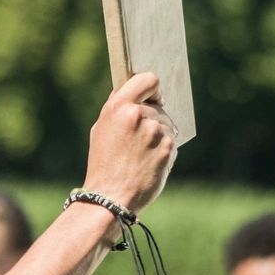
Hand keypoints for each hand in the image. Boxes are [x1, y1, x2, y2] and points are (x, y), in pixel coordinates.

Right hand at [83, 72, 177, 213]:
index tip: (154, 97)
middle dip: (153, 119)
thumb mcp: (102, 128)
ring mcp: (155, 131)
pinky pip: (172, 142)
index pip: (148, 79)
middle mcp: (137, 115)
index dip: (153, 88)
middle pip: (159, 106)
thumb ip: (119, 108)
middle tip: (140, 139)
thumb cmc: (104, 163)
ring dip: (160, 136)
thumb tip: (135, 92)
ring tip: (142, 154)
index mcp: (118, 106)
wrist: (111, 196)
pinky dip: (165, 150)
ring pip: (167, 124)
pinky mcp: (168, 147)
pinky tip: (150, 162)